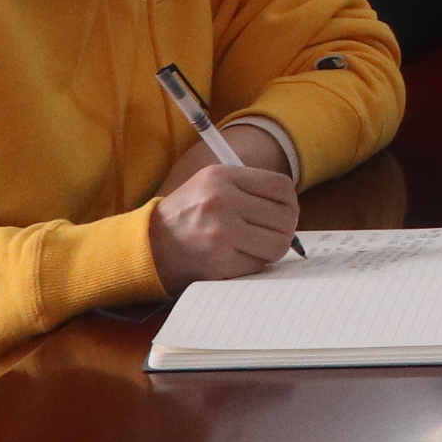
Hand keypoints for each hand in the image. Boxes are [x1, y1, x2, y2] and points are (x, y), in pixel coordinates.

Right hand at [149, 154, 298, 288]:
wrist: (148, 244)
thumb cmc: (188, 212)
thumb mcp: (212, 183)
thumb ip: (250, 188)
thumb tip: (293, 209)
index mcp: (221, 177)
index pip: (282, 187)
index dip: (290, 201)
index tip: (285, 210)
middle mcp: (221, 203)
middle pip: (285, 218)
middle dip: (285, 228)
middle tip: (272, 232)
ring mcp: (219, 235)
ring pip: (278, 244)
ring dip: (273, 247)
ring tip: (257, 245)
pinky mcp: (218, 263)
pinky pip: (259, 264)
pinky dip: (255, 263)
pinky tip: (238, 257)